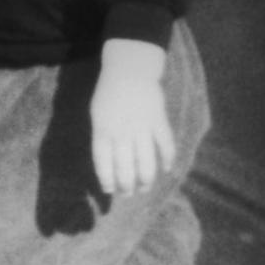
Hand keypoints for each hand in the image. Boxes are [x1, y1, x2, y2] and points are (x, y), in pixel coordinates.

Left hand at [90, 38, 175, 195]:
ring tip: (145, 188)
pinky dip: (167, 160)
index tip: (109, 190)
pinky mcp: (159, 121)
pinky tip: (166, 170)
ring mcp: (142, 127)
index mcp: (103, 130)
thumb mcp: (97, 115)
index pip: (103, 163)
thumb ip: (102, 137)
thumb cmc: (109, 94)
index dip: (107, 180)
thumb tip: (108, 164)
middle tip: (129, 194)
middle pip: (125, 168)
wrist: (129, 70)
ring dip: (146, 180)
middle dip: (127, 186)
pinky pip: (166, 146)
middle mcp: (122, 132)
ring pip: (146, 163)